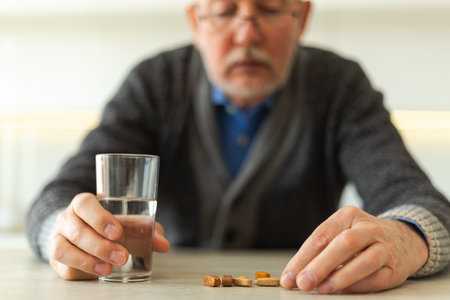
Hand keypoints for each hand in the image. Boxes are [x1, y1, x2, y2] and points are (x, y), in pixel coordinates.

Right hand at [49, 193, 170, 279]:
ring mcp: (57, 239)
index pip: (84, 205)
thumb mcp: (124, 221)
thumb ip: (145, 229)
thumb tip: (164, 244)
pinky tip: (98, 273)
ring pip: (63, 249)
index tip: (117, 232)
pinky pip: (63, 267)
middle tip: (122, 256)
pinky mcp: (55, 259)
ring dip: (88, 261)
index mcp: (82, 204)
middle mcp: (66, 219)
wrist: (78, 230)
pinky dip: (81, 272)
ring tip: (108, 269)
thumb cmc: (105, 223)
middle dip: (101, 246)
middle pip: (77, 231)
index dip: (99, 218)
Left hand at [280, 206, 427, 293]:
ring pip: (365, 260)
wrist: (405, 239)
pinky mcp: (396, 268)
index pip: (321, 236)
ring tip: (322, 289)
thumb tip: (295, 275)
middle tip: (302, 282)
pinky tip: (343, 292)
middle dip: (320, 265)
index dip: (302, 258)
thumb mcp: (340, 233)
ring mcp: (385, 247)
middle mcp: (368, 228)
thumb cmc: (361, 238)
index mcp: (348, 216)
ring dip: (341, 277)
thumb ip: (320, 252)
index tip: (288, 277)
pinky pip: (377, 278)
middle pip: (344, 244)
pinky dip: (358, 286)